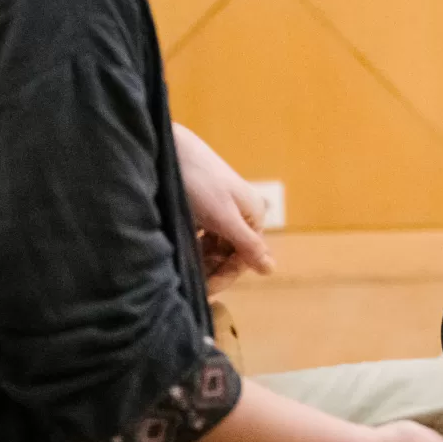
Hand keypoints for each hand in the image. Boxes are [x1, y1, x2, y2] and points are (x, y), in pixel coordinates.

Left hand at [172, 124, 274, 290]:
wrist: (170, 150)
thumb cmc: (200, 184)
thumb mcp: (224, 218)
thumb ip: (247, 245)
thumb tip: (271, 269)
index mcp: (253, 215)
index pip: (245, 257)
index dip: (226, 276)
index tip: (204, 291)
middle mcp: (242, 212)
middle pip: (231, 251)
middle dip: (212, 268)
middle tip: (189, 281)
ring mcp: (222, 207)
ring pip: (216, 244)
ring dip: (202, 258)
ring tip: (181, 267)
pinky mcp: (203, 204)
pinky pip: (204, 233)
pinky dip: (194, 244)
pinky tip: (180, 248)